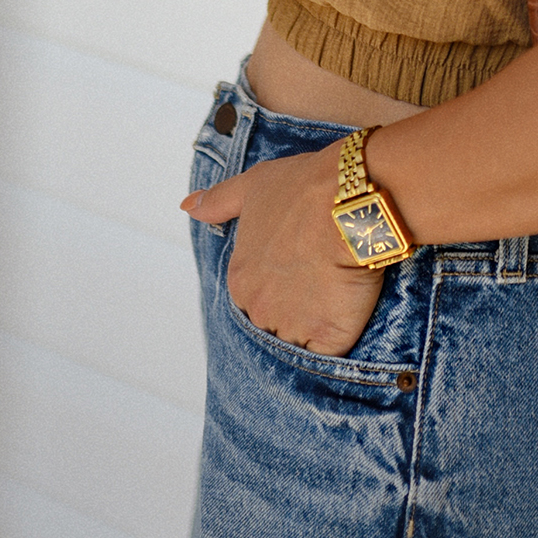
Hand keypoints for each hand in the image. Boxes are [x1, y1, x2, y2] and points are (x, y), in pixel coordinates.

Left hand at [181, 142, 384, 357]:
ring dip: (320, 323)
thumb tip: (187, 206)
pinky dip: (342, 336)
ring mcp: (292, 325)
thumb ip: (218, 201)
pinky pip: (332, 351)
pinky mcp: (328, 336)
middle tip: (324, 277)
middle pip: (278, 322)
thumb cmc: (303, 188)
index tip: (303, 264)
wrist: (347, 197)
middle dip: (299, 308)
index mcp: (239, 279)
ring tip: (340, 290)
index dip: (284, 283)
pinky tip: (350, 307)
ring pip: (304, 339)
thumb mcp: (253, 186)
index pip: (257, 297)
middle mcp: (258, 308)